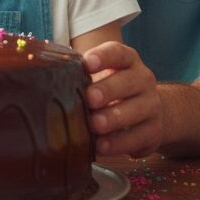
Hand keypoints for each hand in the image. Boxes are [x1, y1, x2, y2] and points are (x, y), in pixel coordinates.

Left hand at [82, 42, 161, 157]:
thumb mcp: (101, 77)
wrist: (149, 113)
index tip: (87, 63)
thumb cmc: (113, 91)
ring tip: (95, 125)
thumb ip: (79, 75)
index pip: (118, 53)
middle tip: (90, 99)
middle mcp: (143, 80)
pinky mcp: (153, 131)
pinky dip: (118, 143)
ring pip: (136, 110)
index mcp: (127, 61)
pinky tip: (102, 146)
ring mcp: (152, 105)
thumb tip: (46, 76)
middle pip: (128, 81)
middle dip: (108, 90)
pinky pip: (137, 137)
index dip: (104, 57)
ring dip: (113, 118)